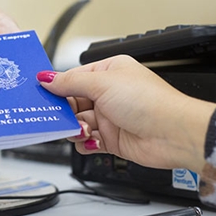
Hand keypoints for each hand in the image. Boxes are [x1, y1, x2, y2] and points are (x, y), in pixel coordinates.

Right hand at [36, 55, 215, 172]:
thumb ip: (70, 82)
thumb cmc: (149, 102)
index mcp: (109, 72)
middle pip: (73, 102)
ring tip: (80, 131)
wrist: (174, 134)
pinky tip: (90, 141)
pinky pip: (88, 141)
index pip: (74, 78)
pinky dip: (84, 143)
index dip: (58, 87)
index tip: (41, 95)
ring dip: (74, 129)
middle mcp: (109, 93)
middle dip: (64, 112)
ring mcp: (110, 117)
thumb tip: (46, 78)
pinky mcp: (112, 139)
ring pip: (77, 123)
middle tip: (56, 117)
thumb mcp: (102, 84)